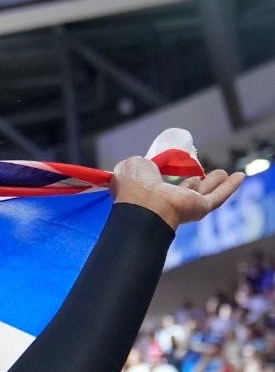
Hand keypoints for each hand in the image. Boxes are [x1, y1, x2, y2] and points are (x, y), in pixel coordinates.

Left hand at [110, 157, 242, 231]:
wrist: (143, 204)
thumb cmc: (134, 185)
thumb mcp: (132, 166)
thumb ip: (139, 164)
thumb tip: (143, 163)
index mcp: (149, 192)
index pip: (162, 185)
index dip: (169, 176)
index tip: (177, 166)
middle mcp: (167, 201)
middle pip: (185, 191)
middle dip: (194, 183)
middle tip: (202, 175)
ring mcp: (184, 206)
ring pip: (203, 194)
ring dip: (214, 183)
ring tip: (224, 173)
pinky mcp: (200, 209)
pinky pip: (218, 197)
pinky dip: (230, 187)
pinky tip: (240, 176)